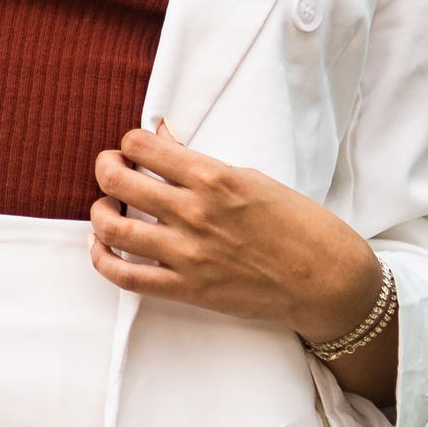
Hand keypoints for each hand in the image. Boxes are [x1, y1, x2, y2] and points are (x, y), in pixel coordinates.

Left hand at [89, 123, 398, 406]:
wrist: (328, 281)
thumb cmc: (300, 224)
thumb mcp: (253, 178)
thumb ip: (202, 161)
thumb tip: (162, 136)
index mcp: (214, 177)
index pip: (142, 145)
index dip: (130, 142)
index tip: (135, 147)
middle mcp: (194, 212)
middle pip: (117, 180)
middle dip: (106, 168)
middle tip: (112, 169)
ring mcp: (188, 254)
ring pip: (112, 228)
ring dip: (99, 212)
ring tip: (107, 207)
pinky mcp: (187, 290)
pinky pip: (126, 277)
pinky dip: (103, 259)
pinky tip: (102, 246)